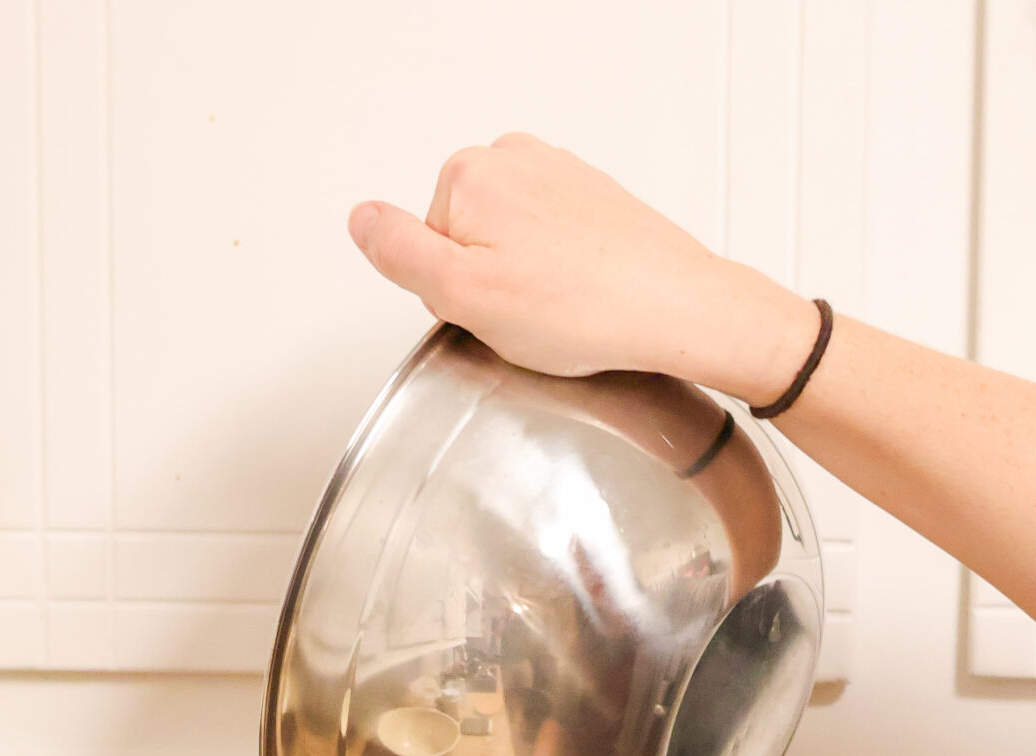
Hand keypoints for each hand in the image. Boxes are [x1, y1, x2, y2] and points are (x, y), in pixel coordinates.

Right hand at [348, 134, 816, 404]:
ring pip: (508, 248)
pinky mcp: (591, 199)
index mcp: (470, 175)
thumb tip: (361, 218)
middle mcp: (514, 159)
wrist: (674, 308)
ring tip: (559, 311)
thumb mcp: (461, 294)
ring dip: (525, 286)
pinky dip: (560, 278)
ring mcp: (557, 175)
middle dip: (486, 288)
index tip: (488, 313)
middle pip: (464, 244)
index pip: (424, 253)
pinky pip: (550, 249)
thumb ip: (398, 252)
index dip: (450, 300)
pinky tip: (581, 301)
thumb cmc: (582, 307)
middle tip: (524, 317)